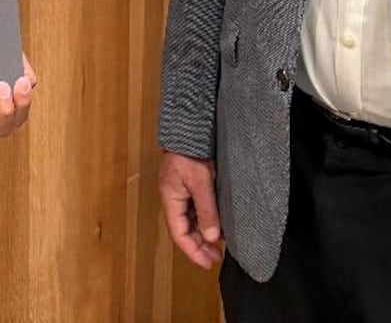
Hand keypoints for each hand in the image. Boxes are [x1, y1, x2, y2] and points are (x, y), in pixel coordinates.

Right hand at [158, 151, 222, 268]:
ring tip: (219, 247)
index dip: (193, 251)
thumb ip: (206, 210)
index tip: (208, 263)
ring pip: (190, 221)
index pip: (179, 234)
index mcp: (171, 199)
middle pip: (184, 230)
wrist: (190, 128)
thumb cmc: (191, 152)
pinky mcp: (190, 185)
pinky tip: (217, 227)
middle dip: (199, 246)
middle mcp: (174, 199)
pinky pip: (196, 210)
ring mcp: (181, 192)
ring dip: (203, 235)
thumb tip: (212, 237)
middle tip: (216, 258)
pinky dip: (205, 221)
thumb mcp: (201, 182)